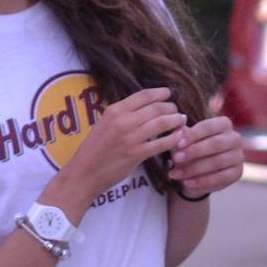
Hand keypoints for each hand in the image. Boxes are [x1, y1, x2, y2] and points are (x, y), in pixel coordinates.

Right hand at [57, 87, 185, 208]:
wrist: (84, 173)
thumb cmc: (93, 150)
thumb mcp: (103, 124)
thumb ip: (121, 116)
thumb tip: (143, 109)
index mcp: (114, 111)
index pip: (144, 95)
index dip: (161, 93)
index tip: (169, 94)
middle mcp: (124, 121)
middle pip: (157, 107)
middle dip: (172, 108)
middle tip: (177, 111)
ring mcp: (131, 137)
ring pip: (163, 123)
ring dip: (176, 121)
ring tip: (182, 121)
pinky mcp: (137, 154)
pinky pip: (162, 143)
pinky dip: (174, 139)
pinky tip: (178, 138)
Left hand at [169, 114, 243, 199]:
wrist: (197, 173)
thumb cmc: (190, 151)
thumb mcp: (183, 143)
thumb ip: (181, 136)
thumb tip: (178, 130)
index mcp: (223, 124)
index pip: (208, 126)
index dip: (193, 135)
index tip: (178, 144)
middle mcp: (235, 138)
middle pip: (215, 143)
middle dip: (194, 151)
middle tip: (176, 158)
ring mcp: (238, 156)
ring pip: (217, 162)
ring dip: (194, 169)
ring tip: (176, 173)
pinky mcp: (238, 173)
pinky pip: (221, 178)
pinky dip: (202, 181)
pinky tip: (187, 182)